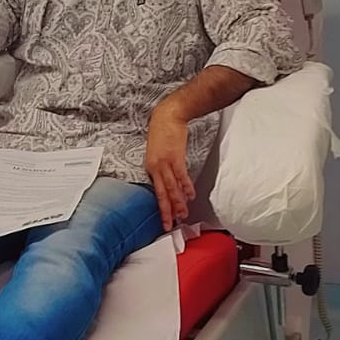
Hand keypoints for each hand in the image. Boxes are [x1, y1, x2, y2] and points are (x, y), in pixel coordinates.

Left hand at [145, 99, 194, 232]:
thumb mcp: (157, 152)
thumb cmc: (162, 132)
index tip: (165, 219)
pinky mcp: (175, 157)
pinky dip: (186, 187)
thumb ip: (161, 168)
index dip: (161, 207)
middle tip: (170, 225)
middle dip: (167, 211)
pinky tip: (189, 196)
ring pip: (171, 188)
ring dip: (178, 203)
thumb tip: (171, 182)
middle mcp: (155, 167)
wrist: (167, 115)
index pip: (156, 192)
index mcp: (149, 167)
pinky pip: (181, 176)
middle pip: (162, 194)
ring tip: (182, 215)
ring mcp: (164, 163)